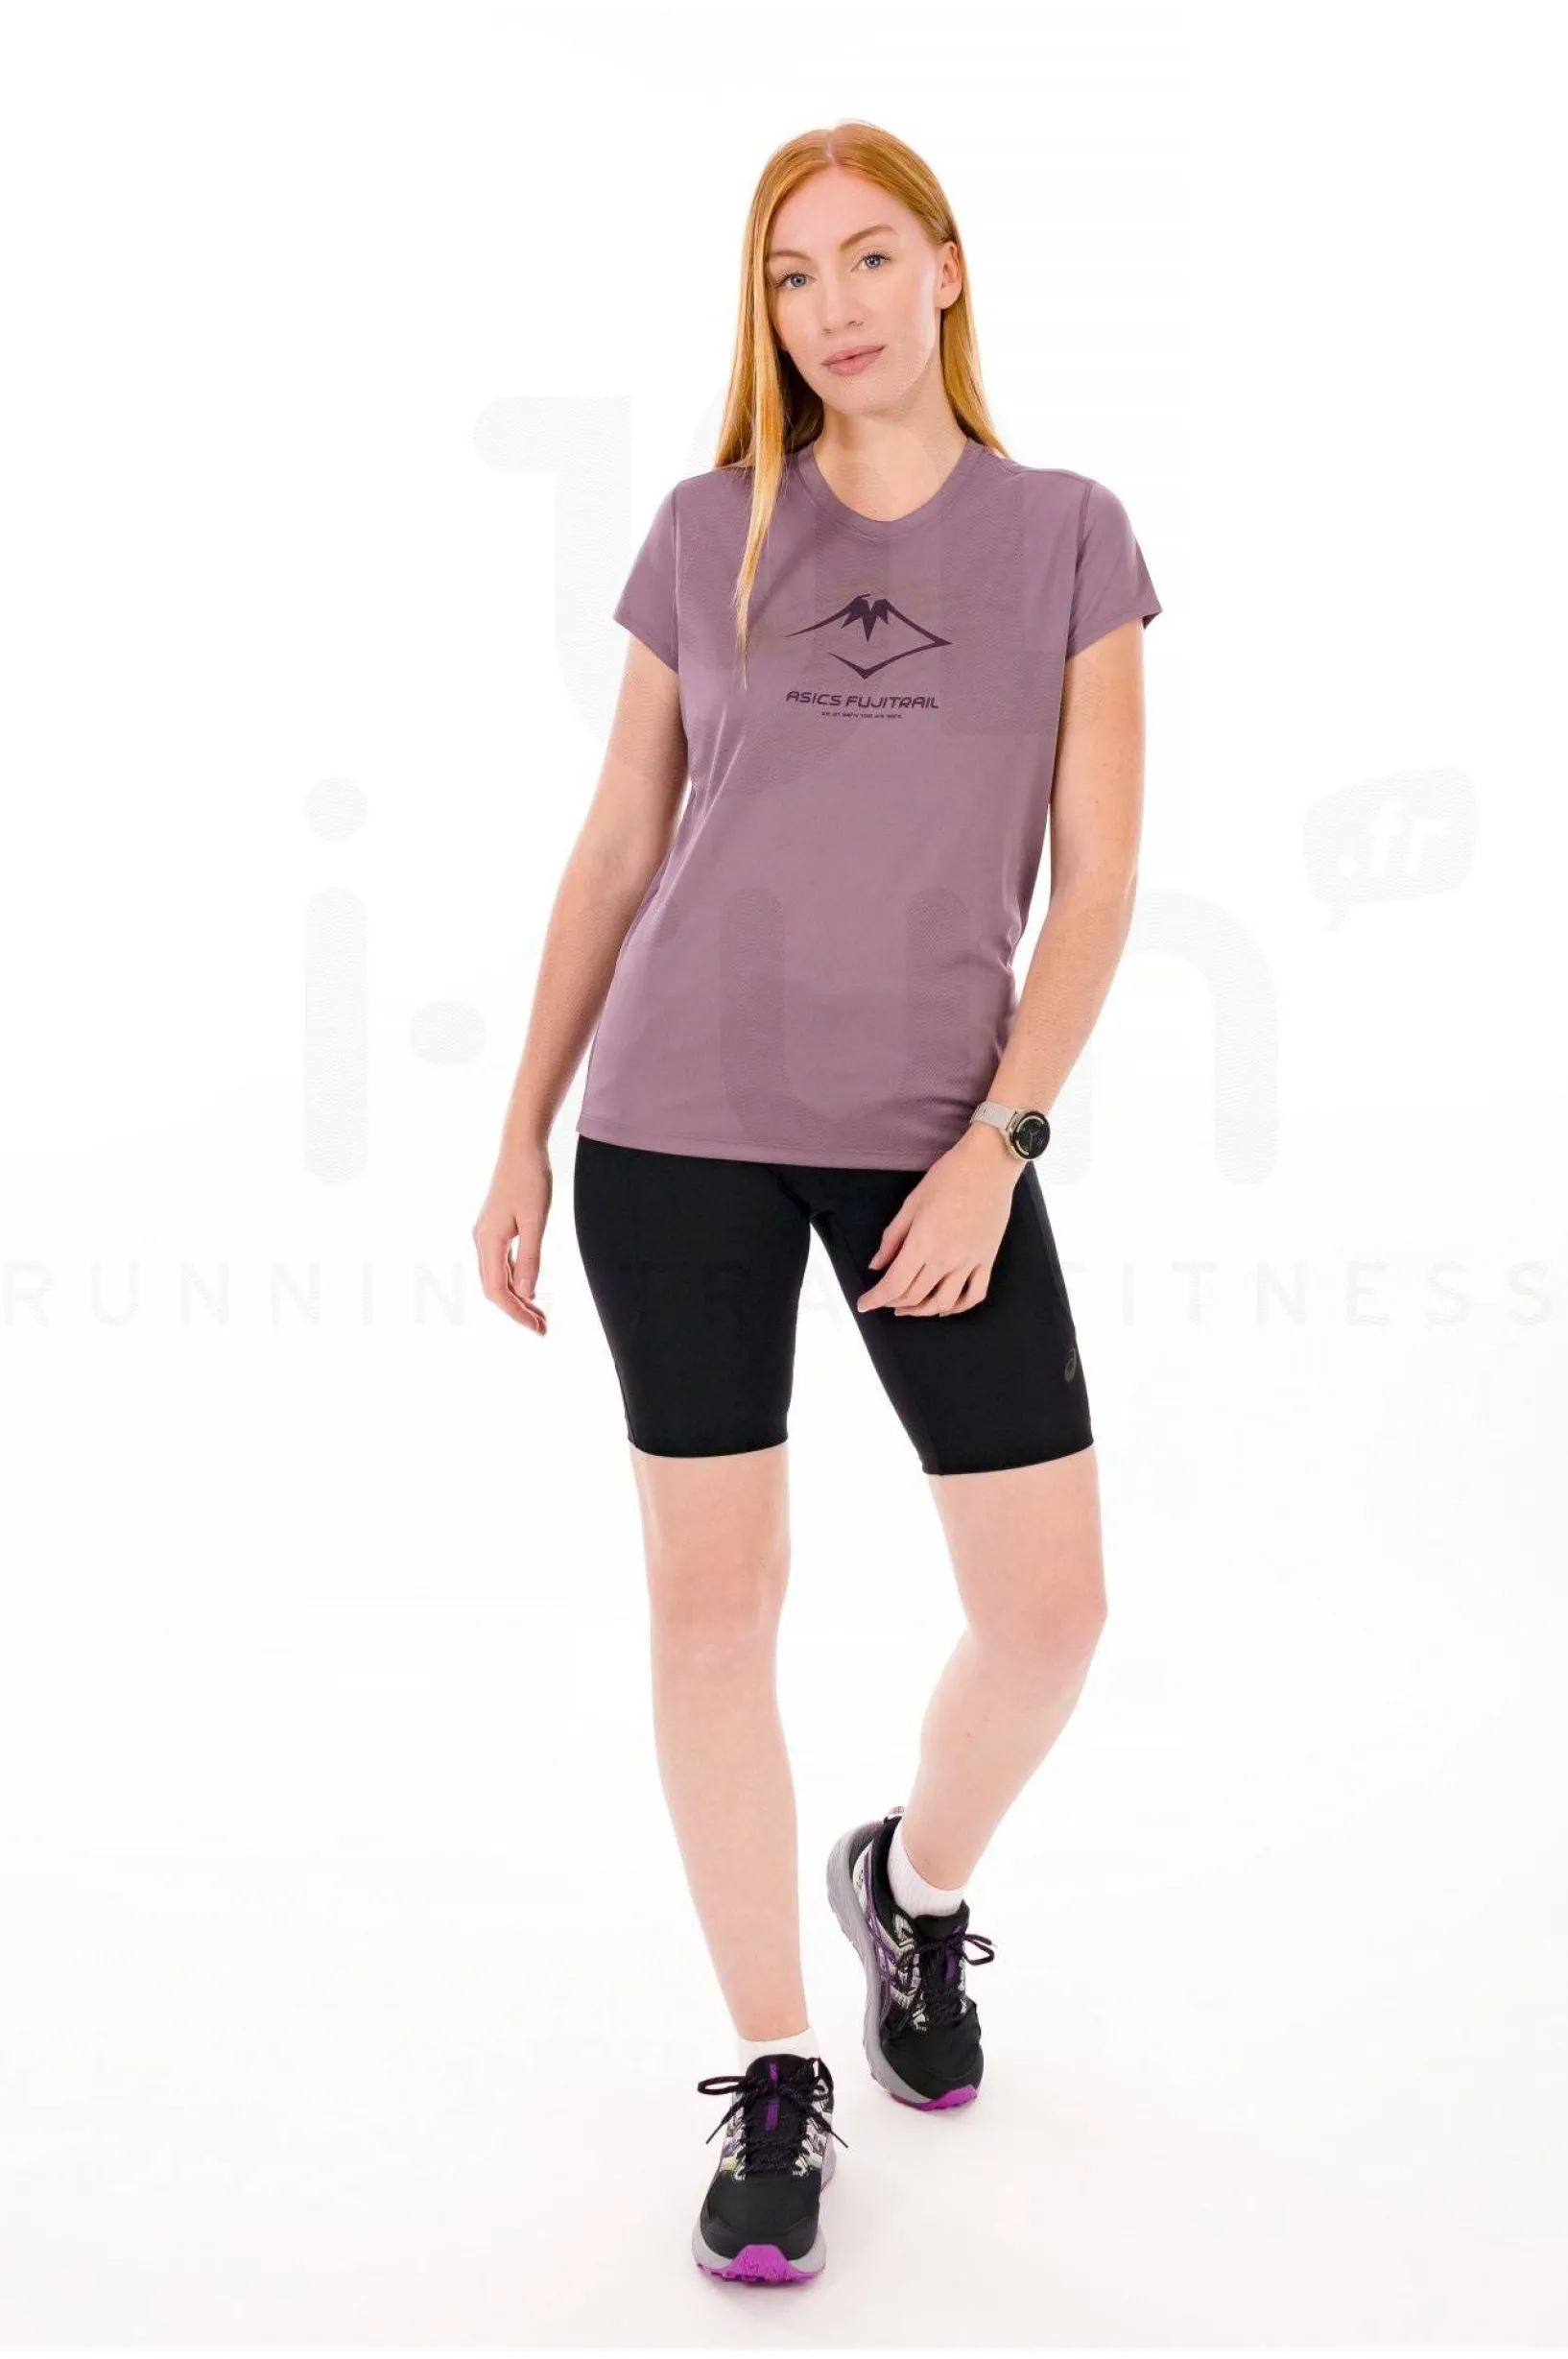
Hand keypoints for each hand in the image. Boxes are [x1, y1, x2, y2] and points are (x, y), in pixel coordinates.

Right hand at [472, 1136, 550, 1331]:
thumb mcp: (536, 1221)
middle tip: (543, 1328)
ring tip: (541, 1315)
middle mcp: (482, 1241)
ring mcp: (487, 1235)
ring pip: (498, 1277)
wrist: (521, 1147)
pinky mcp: (496, 1229)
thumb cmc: (530, 1179)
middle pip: (495, 1288)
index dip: (516, 1313)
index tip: (537, 1328)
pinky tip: (532, 1290)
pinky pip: (502, 1264)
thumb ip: (530, 1258)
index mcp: (489, 1241)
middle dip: (518, 1311)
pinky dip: (516, 1281)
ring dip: (518, 1298)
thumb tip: (526, 1294)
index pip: (497, 1291)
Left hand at [855, 1121, 1022, 1317]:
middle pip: (915, 1295)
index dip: (875, 1299)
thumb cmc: (949, 1177)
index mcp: (923, 1243)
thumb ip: (892, 1238)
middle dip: (893, 1302)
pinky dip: (959, 1307)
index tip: (864, 1304)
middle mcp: (946, 1258)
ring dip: (922, 1311)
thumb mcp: (911, 1203)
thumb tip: (877, 1265)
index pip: (894, 1284)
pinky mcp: (986, 1259)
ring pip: (943, 1302)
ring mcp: (969, 1262)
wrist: (989, 1165)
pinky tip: (946, 1307)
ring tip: (909, 1308)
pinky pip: (974, 1295)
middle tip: (882, 1300)